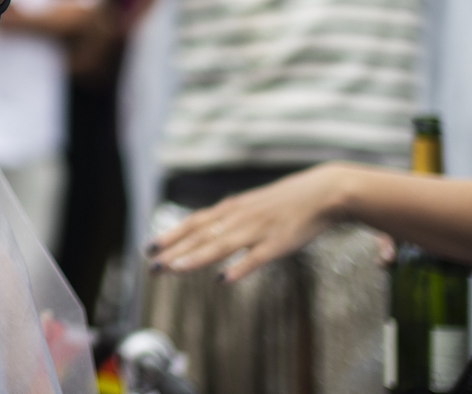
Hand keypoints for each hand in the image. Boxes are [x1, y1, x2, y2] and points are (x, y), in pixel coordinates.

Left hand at [149, 163, 349, 280]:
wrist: (323, 192)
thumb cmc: (287, 203)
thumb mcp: (252, 206)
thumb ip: (230, 219)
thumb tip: (208, 233)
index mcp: (232, 209)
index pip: (193, 223)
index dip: (170, 235)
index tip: (148, 248)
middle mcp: (239, 217)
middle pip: (201, 235)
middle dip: (175, 251)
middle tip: (152, 266)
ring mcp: (258, 230)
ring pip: (221, 245)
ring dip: (197, 257)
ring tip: (175, 270)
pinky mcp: (279, 243)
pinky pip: (256, 257)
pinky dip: (238, 267)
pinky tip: (223, 280)